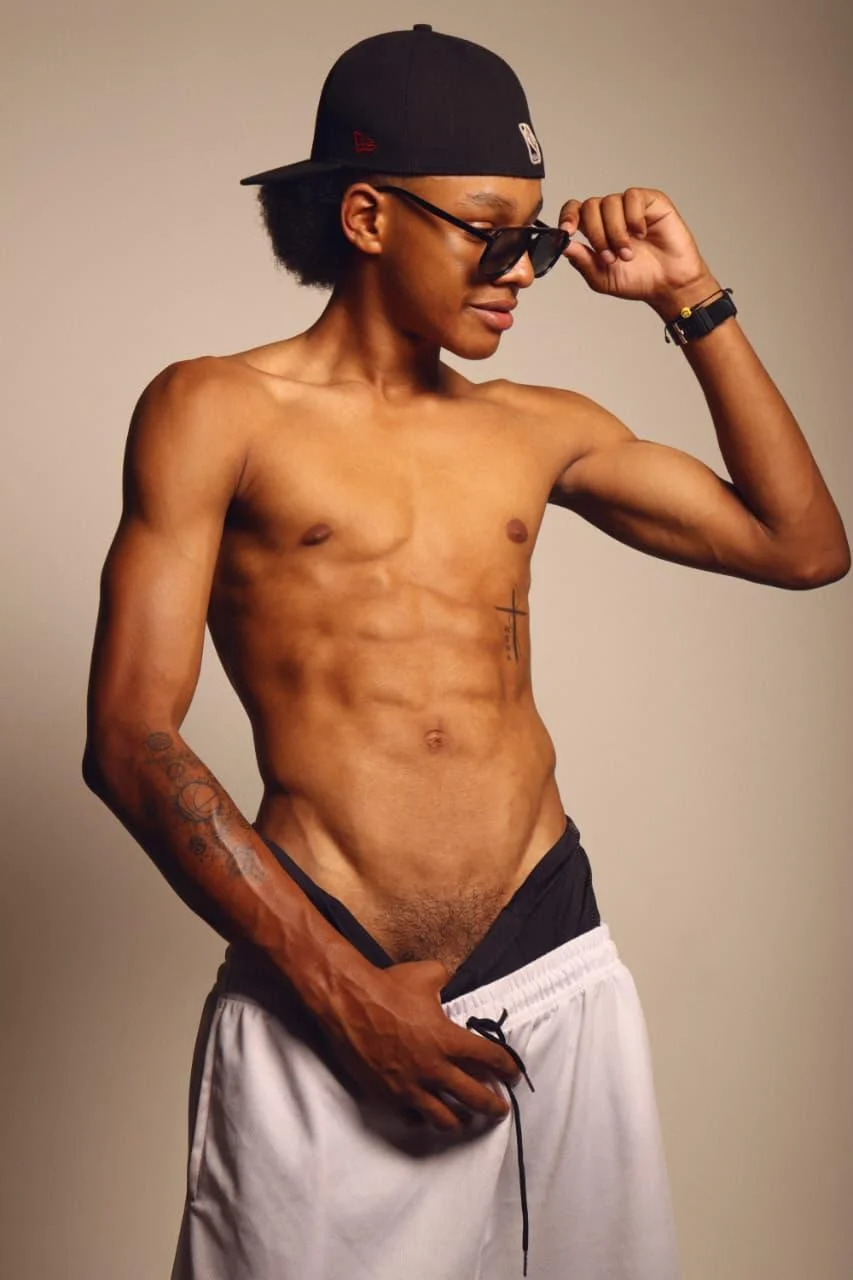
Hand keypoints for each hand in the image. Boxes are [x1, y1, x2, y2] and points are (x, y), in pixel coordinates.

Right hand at [319, 958, 521, 1131]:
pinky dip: (424, 1116)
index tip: (514, 1075)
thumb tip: (451, 980)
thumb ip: (447, 981)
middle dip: (494, 1105)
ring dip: (461, 1120)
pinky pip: (413, 1115)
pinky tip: (428, 1114)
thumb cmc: (388, 986)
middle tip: (501, 1108)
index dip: (508, 1068)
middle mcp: (433, 1068)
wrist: (348, 1002)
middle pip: (475, 1097)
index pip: (490, 1059)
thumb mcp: (427, 974)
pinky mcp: (388, 1094)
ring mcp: (410, 1086)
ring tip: (467, 1119)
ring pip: (445, 1118)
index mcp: (448, 1039)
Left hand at [558, 187, 717, 313]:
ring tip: (628, 253)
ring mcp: (630, 207)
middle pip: (590, 206)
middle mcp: (611, 216)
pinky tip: (641, 234)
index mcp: (596, 230)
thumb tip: (564, 245)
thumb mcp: (601, 278)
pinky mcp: (651, 201)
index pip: (575, 210)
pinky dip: (633, 218)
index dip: (568, 216)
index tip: (568, 232)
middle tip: (610, 257)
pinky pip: (632, 197)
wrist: (668, 285)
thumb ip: (582, 261)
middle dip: (596, 234)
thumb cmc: (637, 280)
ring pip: (610, 202)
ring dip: (616, 231)